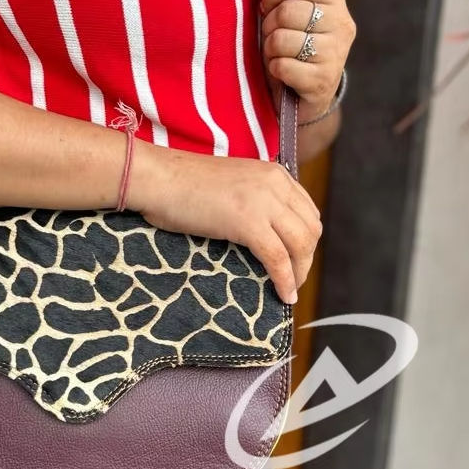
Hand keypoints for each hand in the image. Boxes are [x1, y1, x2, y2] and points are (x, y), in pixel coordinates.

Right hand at [131, 143, 321, 304]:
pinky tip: (284, 295)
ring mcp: (263, 202)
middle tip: (293, 279)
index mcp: (273, 173)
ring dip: (300, 272)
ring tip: (289, 290)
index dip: (306, 240)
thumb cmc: (181, 185)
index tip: (296, 259)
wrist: (158, 178)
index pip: (308, 210)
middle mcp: (275, 183)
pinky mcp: (248, 222)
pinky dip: (285, 280)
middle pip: (311, 228)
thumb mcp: (232, 185)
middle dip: (306, 258)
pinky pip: (278, 258)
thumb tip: (264, 232)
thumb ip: (254, 200)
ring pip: (301, 244)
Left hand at [258, 0, 355, 124]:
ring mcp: (335, 53)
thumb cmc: (292, 52)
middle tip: (272, 39)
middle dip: (269, 26)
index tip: (267, 8)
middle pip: (287, 10)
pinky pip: (282, 66)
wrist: (305, 99)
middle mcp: (341, 24)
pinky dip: (274, 70)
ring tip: (279, 56)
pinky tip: (284, 74)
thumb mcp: (284, 19)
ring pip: (281, 39)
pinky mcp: (322, 80)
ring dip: (270, 51)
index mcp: (334, 2)